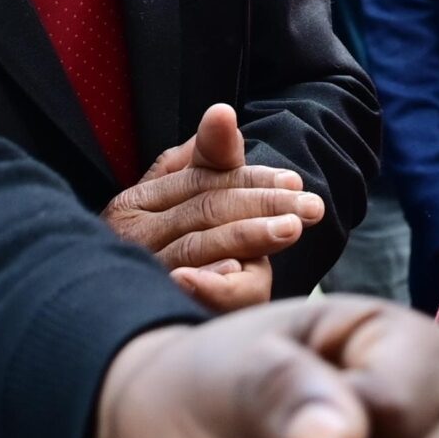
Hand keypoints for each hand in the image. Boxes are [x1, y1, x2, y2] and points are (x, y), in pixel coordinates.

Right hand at [104, 104, 324, 313]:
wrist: (133, 324)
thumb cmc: (175, 253)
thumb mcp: (189, 202)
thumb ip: (208, 160)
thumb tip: (222, 113)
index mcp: (135, 203)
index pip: (203, 180)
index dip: (252, 179)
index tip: (295, 182)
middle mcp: (129, 234)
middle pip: (205, 209)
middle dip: (263, 204)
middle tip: (309, 207)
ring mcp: (135, 272)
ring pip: (198, 245)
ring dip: (246, 235)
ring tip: (290, 229)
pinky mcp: (145, 306)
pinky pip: (183, 290)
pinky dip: (210, 280)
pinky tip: (239, 271)